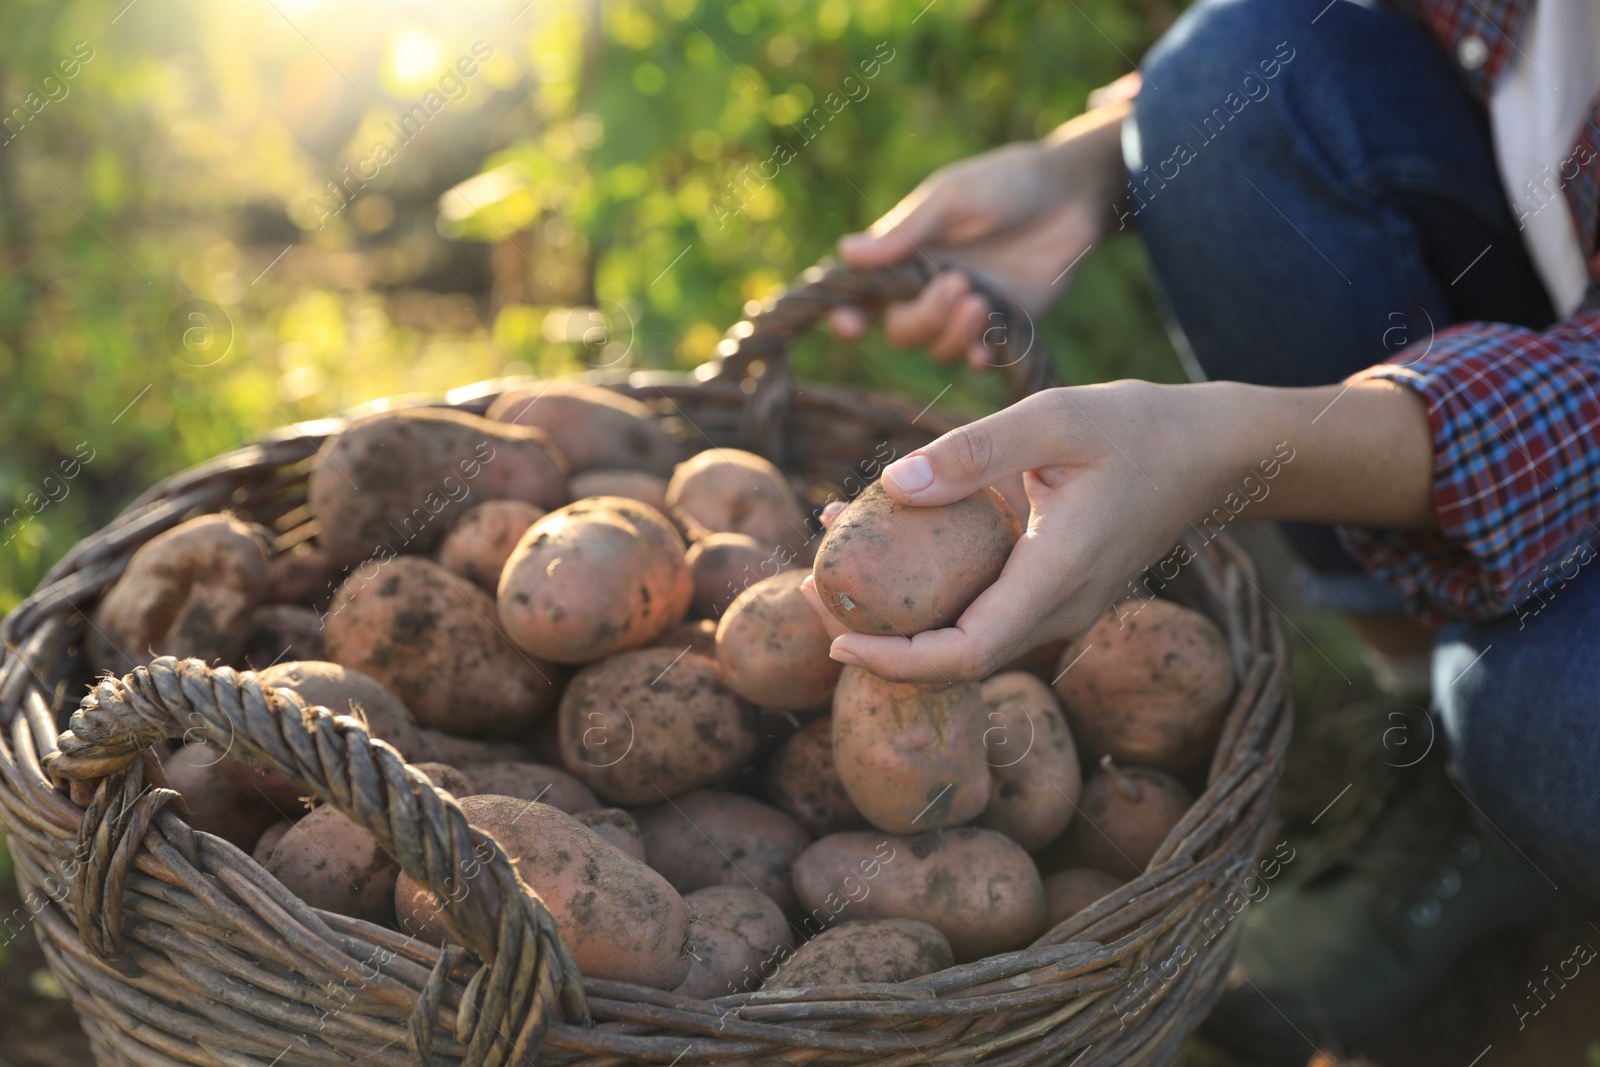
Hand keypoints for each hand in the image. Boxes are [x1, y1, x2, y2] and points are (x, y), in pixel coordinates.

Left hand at [800, 378, 1435, 683]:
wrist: (1210, 451)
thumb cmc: (1138, 428)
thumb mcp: (1056, 419)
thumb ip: (974, 453)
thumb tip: (892, 487)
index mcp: (1056, 578)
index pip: (967, 655)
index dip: (896, 662)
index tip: (836, 640)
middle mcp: (1058, 609)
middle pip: (955, 657)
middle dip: (879, 637)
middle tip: (812, 589)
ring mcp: (1059, 606)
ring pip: (967, 632)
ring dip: (900, 608)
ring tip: (834, 555)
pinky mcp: (1054, 589)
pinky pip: (984, 602)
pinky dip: (932, 581)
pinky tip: (886, 527)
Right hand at [830, 101, 1128, 368]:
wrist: (1072, 193)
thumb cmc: (1005, 182)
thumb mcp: (952, 198)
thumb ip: (905, 232)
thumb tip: (844, 251)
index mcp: (906, 255)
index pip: (862, 294)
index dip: (847, 314)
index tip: (851, 325)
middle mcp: (928, 288)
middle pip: (901, 330)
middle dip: (922, 317)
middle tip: (958, 284)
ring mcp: (965, 310)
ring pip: (937, 348)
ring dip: (953, 333)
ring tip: (982, 299)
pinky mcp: (1002, 324)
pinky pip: (978, 357)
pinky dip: (978, 356)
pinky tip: (988, 345)